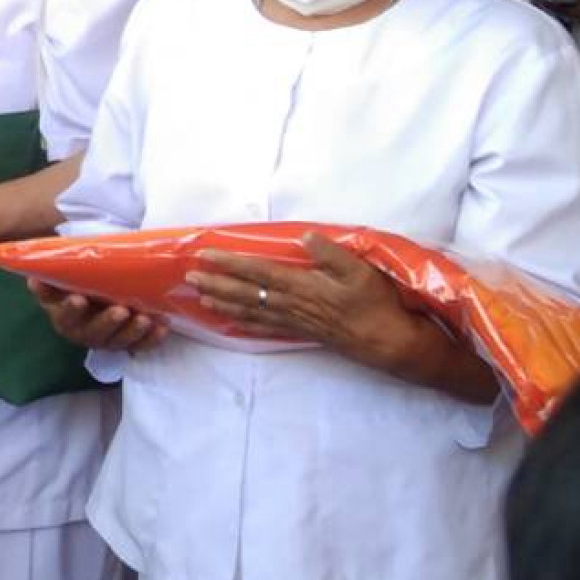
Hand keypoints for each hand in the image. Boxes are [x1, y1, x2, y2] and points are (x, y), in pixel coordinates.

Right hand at [33, 281, 164, 351]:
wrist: (90, 299)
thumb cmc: (72, 289)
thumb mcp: (57, 285)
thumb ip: (48, 283)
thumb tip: (33, 279)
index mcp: (65, 320)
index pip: (65, 317)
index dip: (71, 309)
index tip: (79, 299)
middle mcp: (86, 335)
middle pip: (96, 334)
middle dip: (109, 323)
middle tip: (120, 311)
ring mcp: (109, 341)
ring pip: (121, 342)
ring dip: (134, 332)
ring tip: (145, 319)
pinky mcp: (129, 342)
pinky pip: (141, 345)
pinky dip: (152, 338)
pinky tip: (162, 327)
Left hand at [191, 236, 425, 371]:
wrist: (388, 342)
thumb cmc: (377, 303)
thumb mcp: (360, 271)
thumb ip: (331, 253)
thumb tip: (306, 237)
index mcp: (303, 285)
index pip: (258, 272)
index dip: (230, 263)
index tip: (206, 255)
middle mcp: (293, 305)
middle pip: (247, 293)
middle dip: (217, 283)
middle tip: (190, 277)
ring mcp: (295, 321)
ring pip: (251, 312)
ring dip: (224, 303)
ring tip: (201, 297)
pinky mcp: (302, 333)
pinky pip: (266, 329)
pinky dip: (245, 325)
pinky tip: (232, 323)